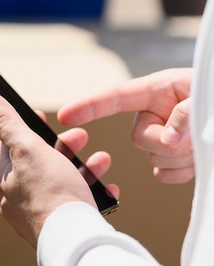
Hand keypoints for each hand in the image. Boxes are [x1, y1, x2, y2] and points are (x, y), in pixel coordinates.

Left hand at [0, 91, 115, 247]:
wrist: (77, 243)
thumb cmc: (52, 194)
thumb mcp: (27, 147)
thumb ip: (6, 121)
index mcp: (7, 181)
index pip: (10, 145)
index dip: (26, 126)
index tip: (42, 114)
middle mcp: (20, 201)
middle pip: (40, 163)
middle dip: (64, 145)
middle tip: (80, 136)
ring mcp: (42, 217)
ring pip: (63, 183)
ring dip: (85, 167)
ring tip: (101, 160)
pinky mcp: (63, 229)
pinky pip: (78, 204)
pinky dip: (92, 193)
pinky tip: (107, 189)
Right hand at [58, 68, 193, 183]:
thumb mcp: (203, 96)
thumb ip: (185, 114)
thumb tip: (169, 141)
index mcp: (156, 90)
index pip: (116, 97)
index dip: (90, 106)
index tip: (65, 116)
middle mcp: (154, 114)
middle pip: (138, 138)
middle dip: (166, 143)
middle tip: (194, 138)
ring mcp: (163, 138)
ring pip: (154, 159)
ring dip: (181, 158)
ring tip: (202, 143)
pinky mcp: (173, 159)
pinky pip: (165, 175)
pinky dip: (183, 173)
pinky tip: (198, 159)